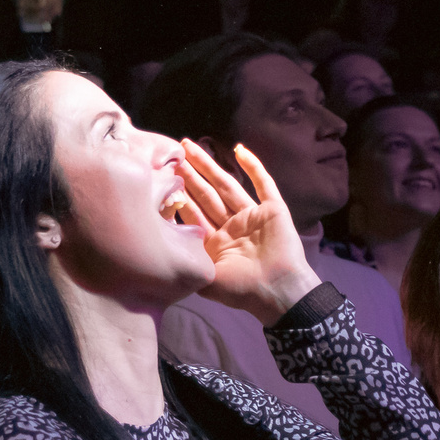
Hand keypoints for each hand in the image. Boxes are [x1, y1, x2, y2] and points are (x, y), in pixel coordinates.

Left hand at [173, 139, 317, 325]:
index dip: (179, 195)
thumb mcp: (205, 280)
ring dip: (210, 166)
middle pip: (207, 194)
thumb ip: (188, 262)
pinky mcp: (273, 210)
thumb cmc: (242, 290)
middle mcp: (232, 227)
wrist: (278, 292)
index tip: (163, 177)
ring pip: (227, 185)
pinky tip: (240, 149)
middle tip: (174, 153)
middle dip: (190, 174)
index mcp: (215, 243)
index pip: (193, 213)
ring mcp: (252, 216)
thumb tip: (161, 248)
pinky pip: (263, 184)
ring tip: (190, 147)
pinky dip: (254, 166)